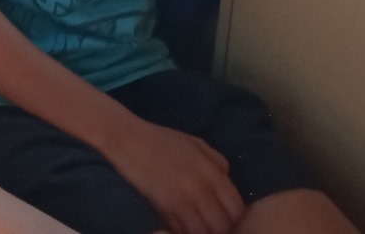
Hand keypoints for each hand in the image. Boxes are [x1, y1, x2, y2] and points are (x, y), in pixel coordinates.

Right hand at [99, 118, 243, 233]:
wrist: (128, 140)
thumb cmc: (161, 139)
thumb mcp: (196, 143)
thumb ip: (216, 162)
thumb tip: (226, 180)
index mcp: (213, 174)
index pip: (237, 208)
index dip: (235, 219)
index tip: (226, 219)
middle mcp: (202, 190)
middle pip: (222, 225)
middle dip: (219, 229)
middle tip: (210, 227)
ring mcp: (182, 201)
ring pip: (202, 231)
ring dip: (201, 232)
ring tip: (195, 228)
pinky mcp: (164, 208)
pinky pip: (180, 229)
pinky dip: (182, 231)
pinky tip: (179, 227)